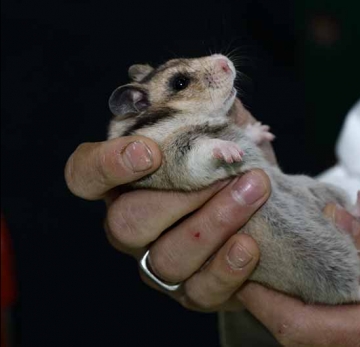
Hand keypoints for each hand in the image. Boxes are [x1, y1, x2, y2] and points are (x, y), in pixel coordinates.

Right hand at [65, 99, 272, 311]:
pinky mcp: (195, 292)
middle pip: (126, 221)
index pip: (86, 175)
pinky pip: (202, 290)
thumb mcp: (225, 135)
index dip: (106, 164)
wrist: (267, 217)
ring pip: (167, 257)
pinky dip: (226, 268)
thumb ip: (213, 108)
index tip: (148, 150)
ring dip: (213, 222)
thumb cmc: (233, 171)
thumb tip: (216, 73)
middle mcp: (133, 227)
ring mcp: (161, 265)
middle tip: (228, 169)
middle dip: (180, 195)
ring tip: (254, 190)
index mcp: (128, 183)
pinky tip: (251, 245)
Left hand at [237, 206, 359, 346]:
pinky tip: (321, 266)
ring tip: (282, 249)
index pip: (297, 322)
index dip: (261, 293)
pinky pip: (323, 328)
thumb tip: (335, 219)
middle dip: (266, 288)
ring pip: (303, 329)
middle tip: (256, 242)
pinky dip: (311, 299)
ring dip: (286, 291)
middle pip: (290, 327)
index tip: (243, 256)